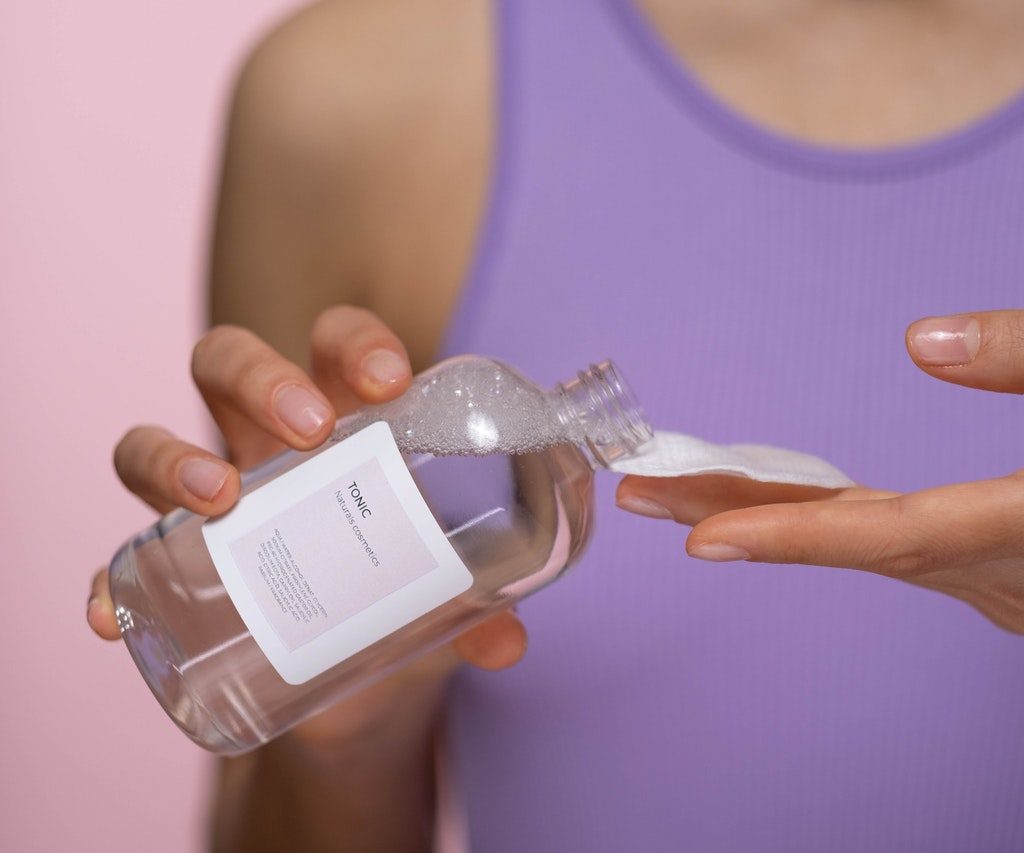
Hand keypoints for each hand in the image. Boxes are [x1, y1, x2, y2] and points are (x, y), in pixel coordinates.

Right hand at [87, 306, 526, 746]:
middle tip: (309, 430)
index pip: (336, 345)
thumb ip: (479, 608)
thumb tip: (508, 642)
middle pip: (228, 363)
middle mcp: (264, 445)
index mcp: (343, 423)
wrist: (360, 680)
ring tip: (219, 497)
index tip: (389, 380)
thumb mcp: (446, 598)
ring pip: (152, 439)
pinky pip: (122, 560)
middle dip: (261, 378)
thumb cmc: (405, 598)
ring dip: (170, 456)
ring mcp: (213, 502)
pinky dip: (109, 580)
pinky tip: (114, 613)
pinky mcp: (176, 569)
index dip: (356, 342)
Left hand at [616, 309, 1023, 633]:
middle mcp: (999, 574)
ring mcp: (998, 584)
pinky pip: (893, 546)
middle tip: (641, 491)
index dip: (793, 538)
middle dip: (741, 517)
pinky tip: (776, 504)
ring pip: (865, 549)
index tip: (701, 541)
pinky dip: (829, 522)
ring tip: (679, 491)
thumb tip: (918, 340)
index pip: (892, 536)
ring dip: (775, 517)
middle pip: (852, 543)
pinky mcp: (996, 571)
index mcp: (1019, 529)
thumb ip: (1023, 354)